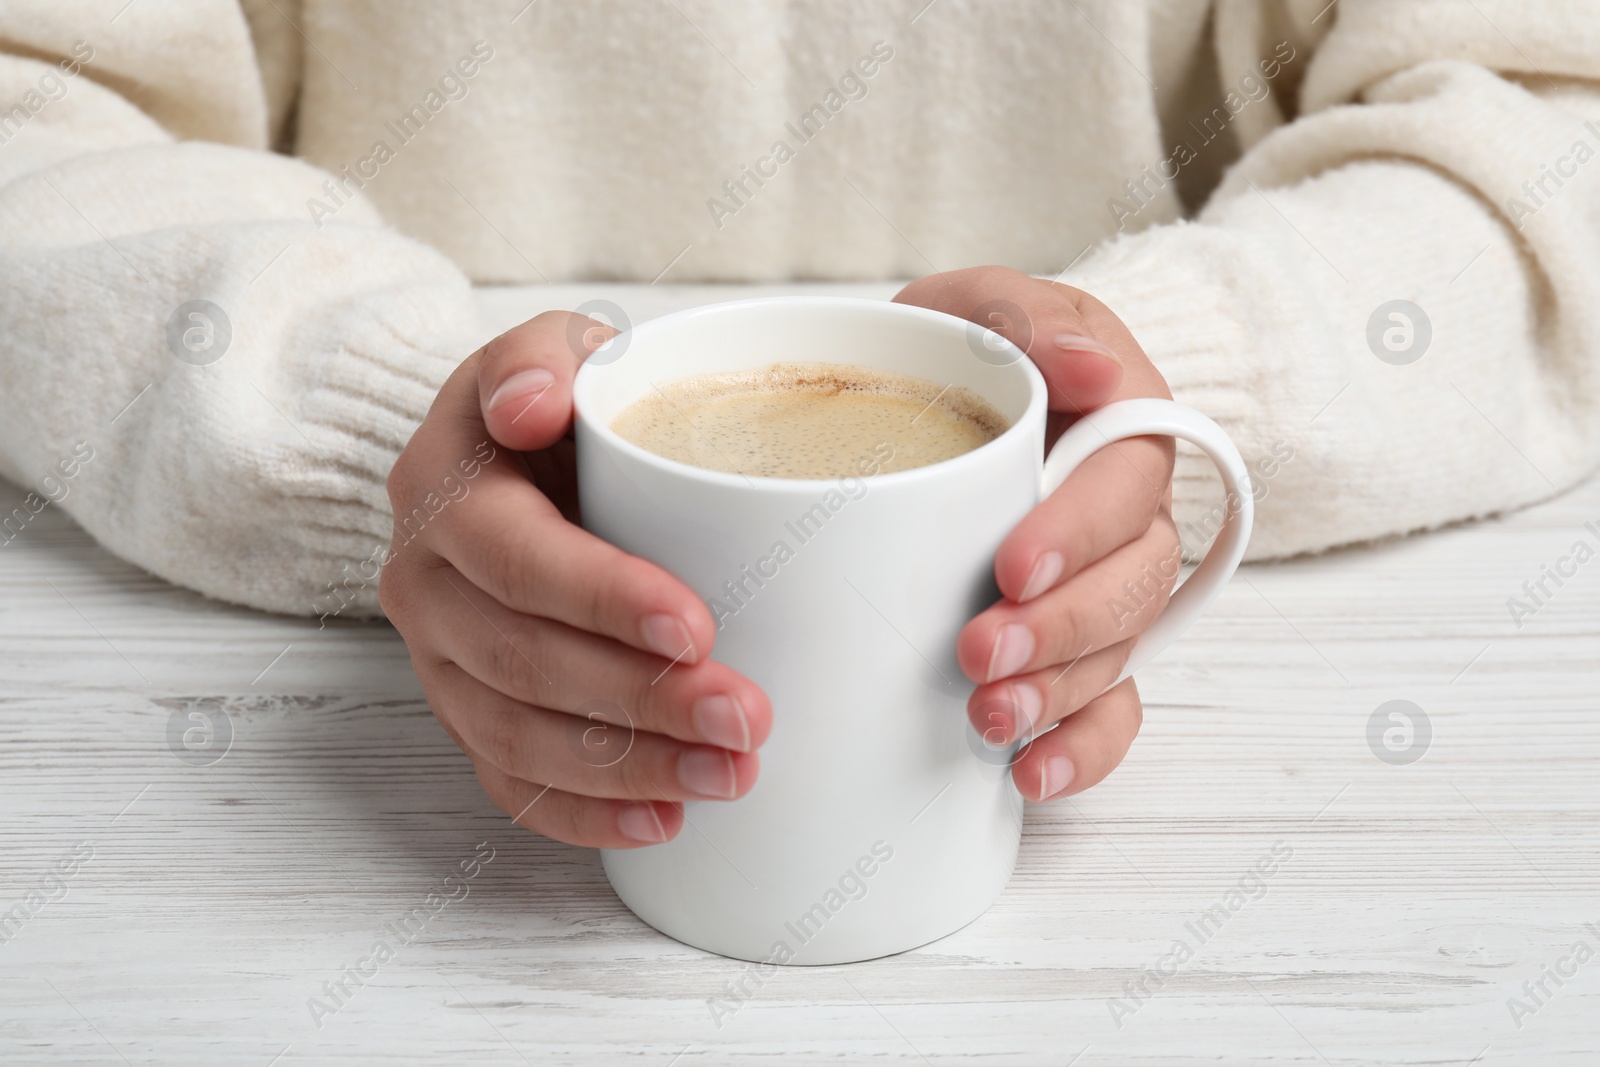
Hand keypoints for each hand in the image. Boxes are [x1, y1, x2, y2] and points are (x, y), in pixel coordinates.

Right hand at [380, 313, 771, 847]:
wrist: (517, 459)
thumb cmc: (561, 407)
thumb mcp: (556, 350)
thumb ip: (545, 357)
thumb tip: (529, 408)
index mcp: (445, 489)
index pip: (516, 557)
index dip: (602, 598)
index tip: (695, 627)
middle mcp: (426, 581)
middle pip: (526, 660)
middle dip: (641, 700)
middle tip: (746, 718)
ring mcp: (440, 658)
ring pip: (520, 735)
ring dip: (631, 767)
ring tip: (732, 775)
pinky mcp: (466, 710)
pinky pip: (510, 780)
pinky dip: (586, 813)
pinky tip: (665, 821)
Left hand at [895, 266, 1179, 802]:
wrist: (935, 400)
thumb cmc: (961, 354)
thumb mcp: (975, 307)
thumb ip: (1025, 320)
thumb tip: (1096, 366)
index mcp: (1120, 426)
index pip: (1127, 484)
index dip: (1080, 532)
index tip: (1013, 565)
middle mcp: (1128, 515)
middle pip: (1132, 585)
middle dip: (1061, 629)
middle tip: (981, 652)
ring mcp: (1107, 588)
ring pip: (1119, 653)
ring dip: (1060, 695)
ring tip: (989, 720)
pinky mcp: (1080, 646)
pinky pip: (1112, 708)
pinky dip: (1083, 749)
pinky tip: (1032, 776)